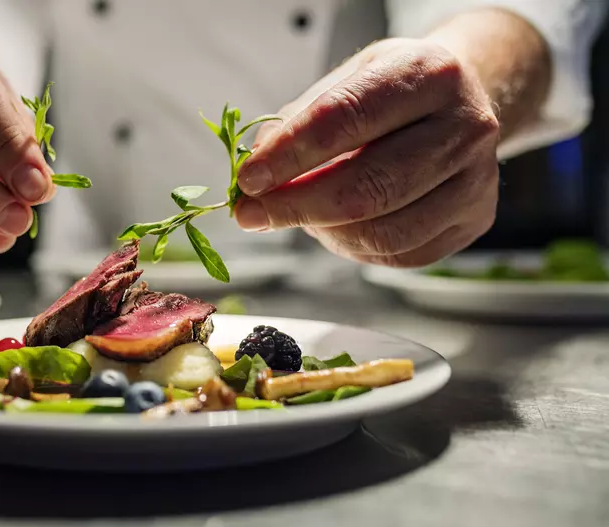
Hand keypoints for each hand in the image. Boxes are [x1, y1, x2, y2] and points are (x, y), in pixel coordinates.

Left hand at [234, 38, 499, 266]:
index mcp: (428, 74)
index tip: (248, 179)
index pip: (345, 119)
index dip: (290, 155)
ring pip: (383, 232)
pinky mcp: (475, 219)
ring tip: (295, 215)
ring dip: (323, 231)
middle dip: (295, 206)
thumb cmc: (394, 91)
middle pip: (367, 186)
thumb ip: (298, 122)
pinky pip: (399, 254)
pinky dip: (352, 248)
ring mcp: (476, 178)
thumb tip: (255, 172)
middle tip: (250, 214)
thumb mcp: (346, 79)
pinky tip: (333, 227)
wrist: (462, 100)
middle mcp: (465, 125)